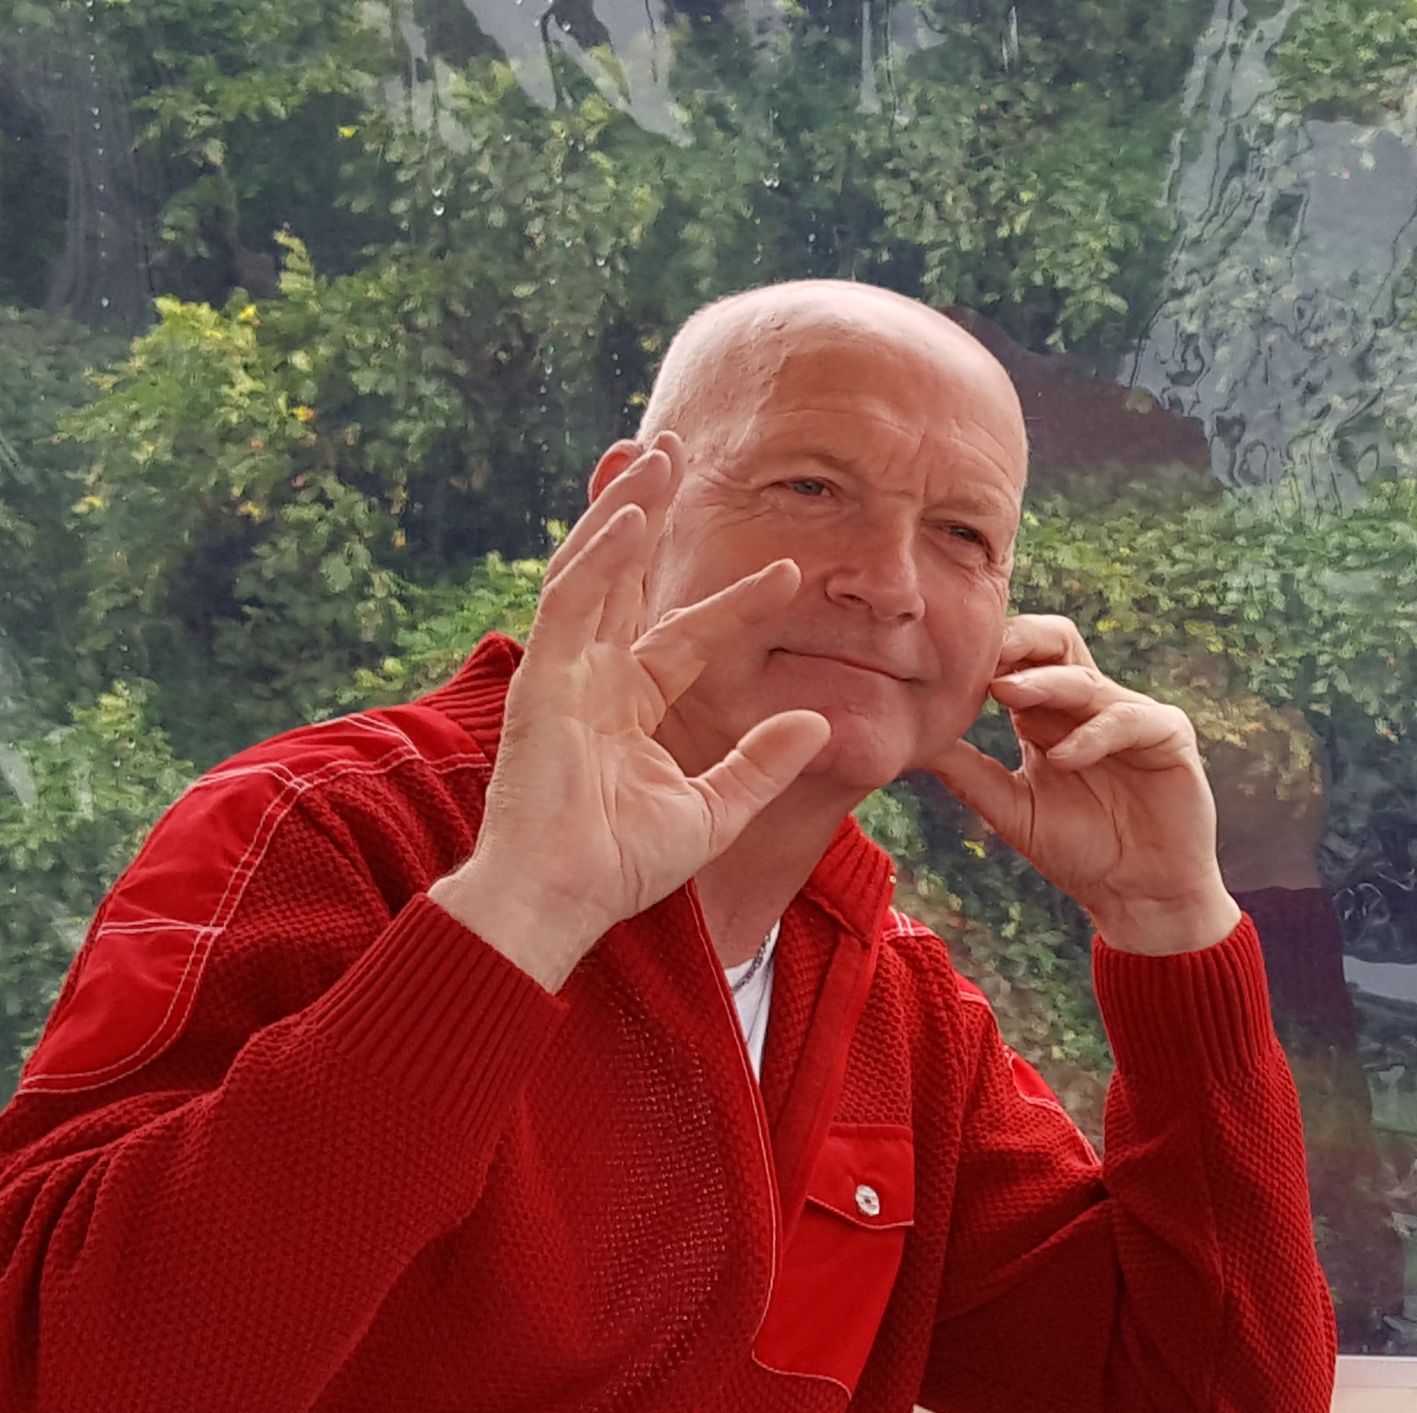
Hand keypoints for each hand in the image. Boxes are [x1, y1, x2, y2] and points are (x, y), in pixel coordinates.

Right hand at [429, 433, 831, 988]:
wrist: (564, 900)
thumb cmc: (622, 865)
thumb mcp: (714, 810)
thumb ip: (762, 763)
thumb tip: (820, 721)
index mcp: (631, 703)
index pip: (693, 634)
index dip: (742, 602)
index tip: (795, 572)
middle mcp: (595, 676)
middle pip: (629, 577)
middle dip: (654, 513)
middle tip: (681, 452)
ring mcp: (563, 673)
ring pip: (595, 570)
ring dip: (626, 510)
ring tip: (657, 455)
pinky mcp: (541, 680)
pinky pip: (570, 603)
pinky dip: (598, 557)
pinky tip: (628, 517)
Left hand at [930, 615, 1240, 955]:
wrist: (1138, 897)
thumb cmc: (1078, 853)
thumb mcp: (1011, 810)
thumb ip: (968, 772)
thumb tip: (908, 741)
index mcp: (1049, 716)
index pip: (1021, 659)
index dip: (989, 652)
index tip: (944, 657)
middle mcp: (1089, 706)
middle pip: (1057, 643)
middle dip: (1018, 640)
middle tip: (979, 651)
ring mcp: (1131, 715)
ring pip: (1085, 680)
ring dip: (1043, 684)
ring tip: (1005, 693)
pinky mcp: (1168, 734)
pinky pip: (1129, 719)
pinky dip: (1093, 735)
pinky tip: (1063, 757)